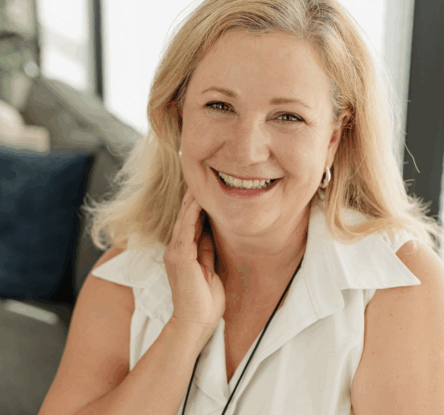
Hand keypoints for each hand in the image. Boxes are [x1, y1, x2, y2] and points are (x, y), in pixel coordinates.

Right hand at [163, 188, 225, 336]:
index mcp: (182, 254)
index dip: (196, 207)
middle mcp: (175, 250)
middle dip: (192, 199)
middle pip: (185, 218)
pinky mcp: (181, 257)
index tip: (205, 190)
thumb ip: (207, 250)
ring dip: (192, 201)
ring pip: (184, 220)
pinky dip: (192, 214)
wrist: (196, 323)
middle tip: (200, 178)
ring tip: (199, 182)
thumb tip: (211, 231)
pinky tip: (198, 200)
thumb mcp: (209, 269)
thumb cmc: (204, 301)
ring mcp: (176, 253)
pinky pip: (187, 230)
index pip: (190, 224)